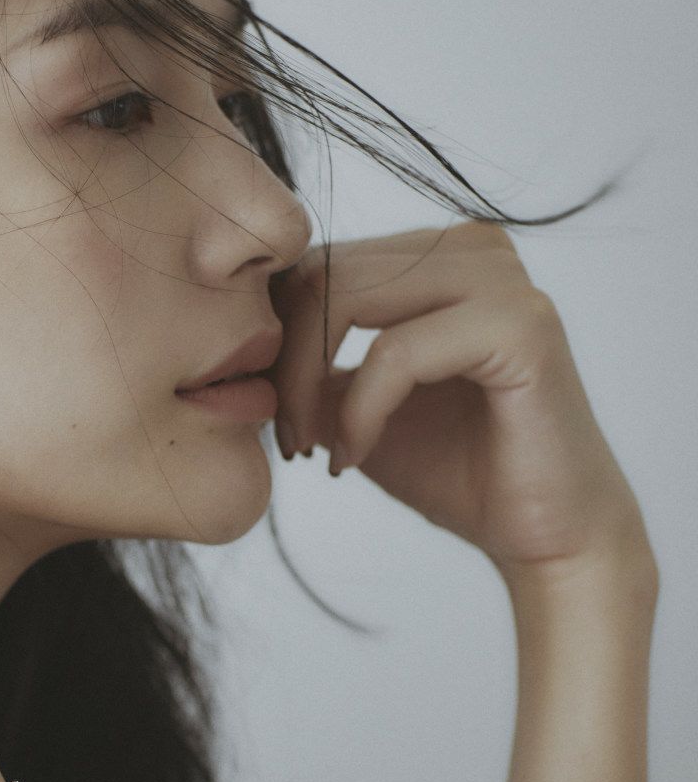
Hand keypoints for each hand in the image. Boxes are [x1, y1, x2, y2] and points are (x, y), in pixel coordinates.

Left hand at [268, 221, 654, 584]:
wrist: (539, 533)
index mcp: (436, 255)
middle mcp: (472, 248)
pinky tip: (353, 459)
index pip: (315, 263)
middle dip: (283, 361)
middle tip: (286, 438)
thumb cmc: (454, 469)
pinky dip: (359, 412)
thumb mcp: (355, 408)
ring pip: (345, 298)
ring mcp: (501, 279)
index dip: (273, 335)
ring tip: (311, 449)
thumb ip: (309, 366)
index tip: (269, 413)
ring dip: (307, 383)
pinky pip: (395, 353)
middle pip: (322, 272)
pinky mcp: (519, 326)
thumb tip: (242, 345)